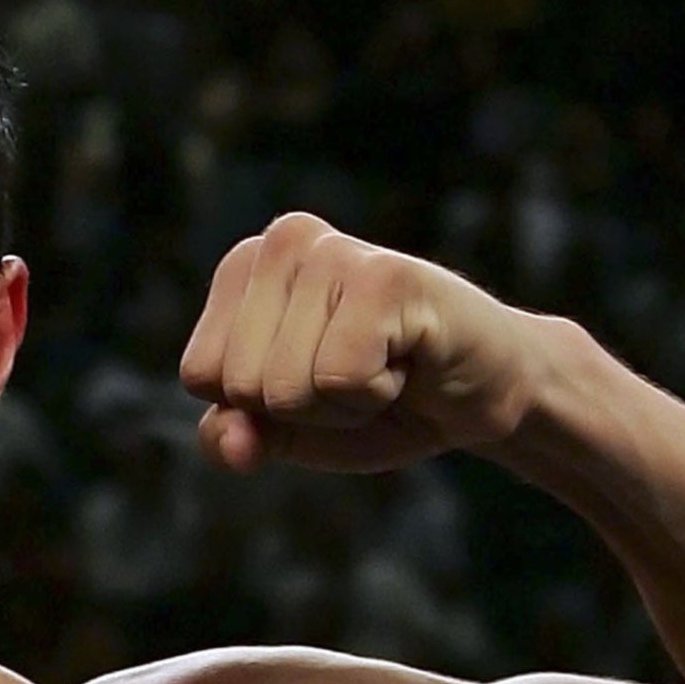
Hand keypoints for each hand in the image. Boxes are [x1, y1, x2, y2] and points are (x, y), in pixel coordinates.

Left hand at [180, 212, 550, 471]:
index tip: (318, 376)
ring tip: (386, 364)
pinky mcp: (385, 277)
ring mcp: (334, 252)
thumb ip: (233, 437)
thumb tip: (229, 442)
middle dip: (303, 407)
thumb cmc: (378, 399)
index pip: (201, 375)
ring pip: (285, 388)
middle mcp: (282, 241)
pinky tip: (409, 361)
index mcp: (244, 265)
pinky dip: (376, 395)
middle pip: (241, 385)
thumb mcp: (286, 429)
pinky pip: (339, 381)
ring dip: (342, 403)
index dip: (260, 405)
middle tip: (361, 373)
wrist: (483, 392)